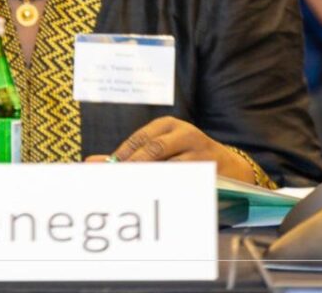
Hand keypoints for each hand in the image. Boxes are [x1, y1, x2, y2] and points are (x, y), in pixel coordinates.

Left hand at [85, 116, 255, 183]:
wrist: (231, 167)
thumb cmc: (186, 159)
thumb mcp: (160, 151)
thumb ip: (127, 157)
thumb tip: (90, 162)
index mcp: (166, 125)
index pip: (137, 140)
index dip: (121, 158)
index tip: (108, 175)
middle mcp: (182, 132)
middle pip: (151, 151)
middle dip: (133, 170)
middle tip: (119, 186)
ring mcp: (197, 148)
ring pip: (168, 165)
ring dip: (150, 180)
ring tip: (135, 193)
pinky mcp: (208, 166)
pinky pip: (184, 178)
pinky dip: (169, 187)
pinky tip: (159, 196)